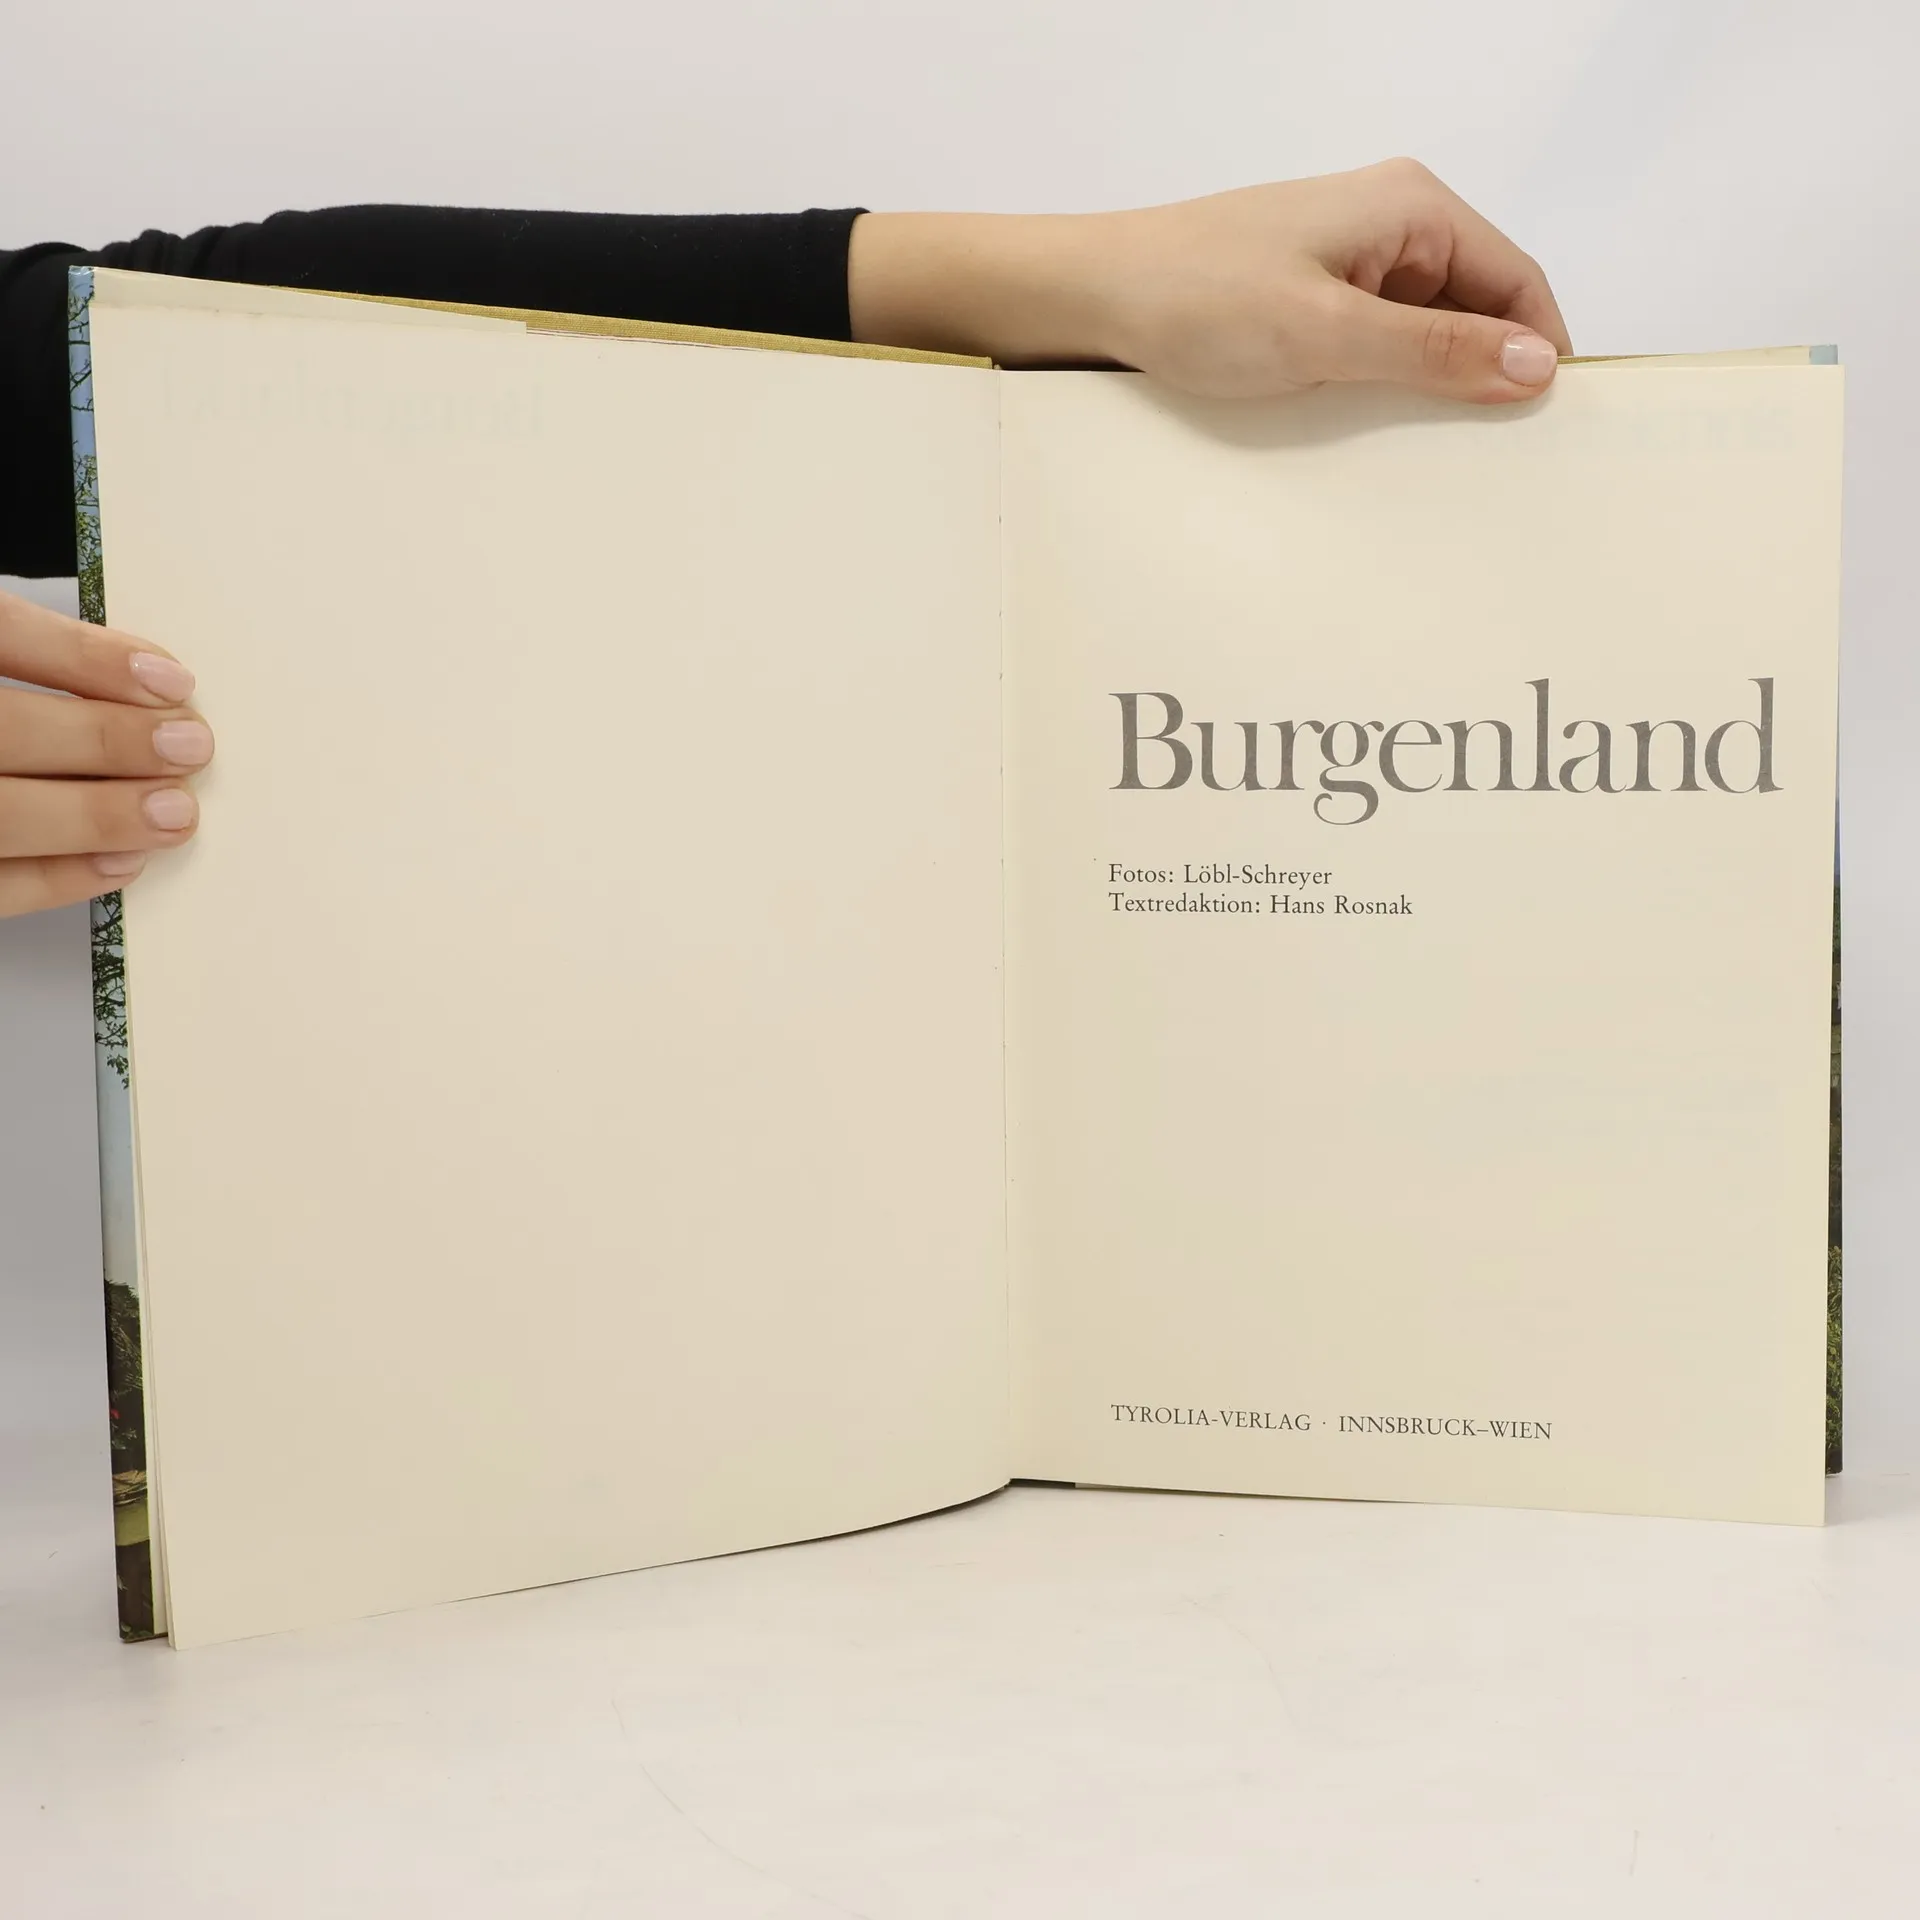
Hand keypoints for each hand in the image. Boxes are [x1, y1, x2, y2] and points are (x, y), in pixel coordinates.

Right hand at [0, 590, 209, 917]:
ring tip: (173, 811)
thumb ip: (29, 656)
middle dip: (105, 740)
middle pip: (4, 729)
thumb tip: (147, 683)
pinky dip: (57, 879)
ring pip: (0, 815)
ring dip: (95, 815)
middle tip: (188, 746)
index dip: (84, 657)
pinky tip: (121, 862)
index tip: (171, 679)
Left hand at [850, 158, 1571, 404]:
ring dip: (1430, 391)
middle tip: (1493, 463)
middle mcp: (1388, 227)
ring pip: (1424, 336)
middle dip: (1487, 379)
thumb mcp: (1327, 334)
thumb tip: (1536, 366)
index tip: (1546, 430)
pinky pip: (1374, 349)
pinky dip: (1382, 389)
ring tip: (1433, 459)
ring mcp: (1347, 265)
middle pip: (1478, 310)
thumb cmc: (1195, 296)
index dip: (1540, 353)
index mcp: (1411, 208)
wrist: (1089, 298)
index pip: (1519, 281)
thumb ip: (1434, 352)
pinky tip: (1372, 437)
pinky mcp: (1308, 302)